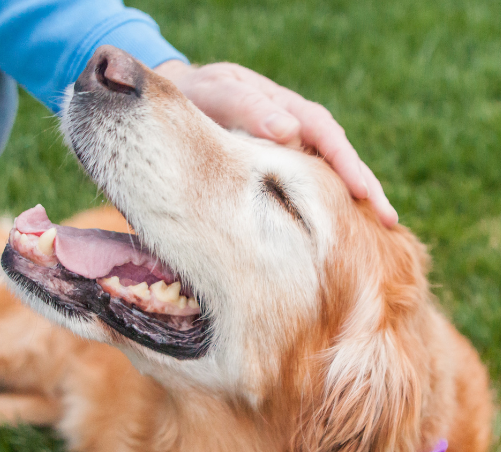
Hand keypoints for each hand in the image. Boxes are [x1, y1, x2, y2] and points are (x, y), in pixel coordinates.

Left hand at [155, 60, 397, 226]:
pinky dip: (328, 205)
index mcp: (290, 111)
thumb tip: (290, 131)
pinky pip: (311, 186)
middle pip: (340, 159)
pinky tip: (338, 228)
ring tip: (378, 232)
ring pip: (330, 176)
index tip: (363, 193)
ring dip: (353, 202)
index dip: (347, 165)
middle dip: (366, 189)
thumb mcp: (221, 94)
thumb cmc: (202, 96)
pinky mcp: (284, 169)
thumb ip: (250, 109)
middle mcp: (299, 131)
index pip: (327, 138)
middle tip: (389, 221)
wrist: (189, 98)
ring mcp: (294, 151)